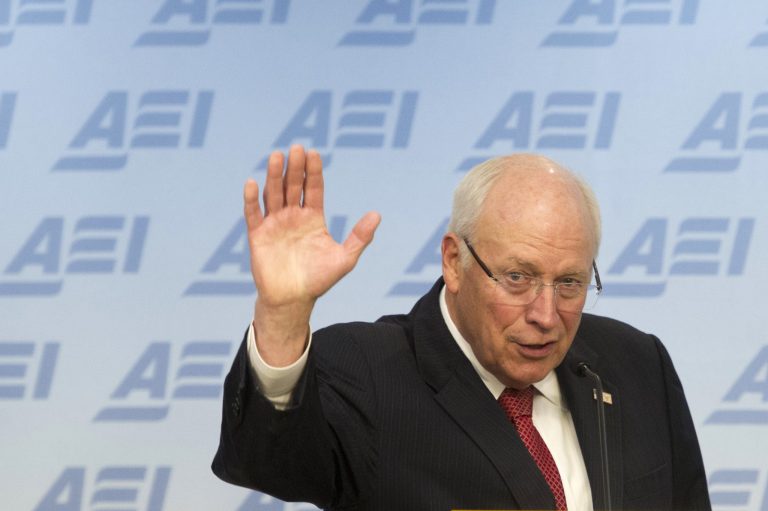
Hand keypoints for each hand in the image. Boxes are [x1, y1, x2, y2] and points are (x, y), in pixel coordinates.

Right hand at [246, 145, 380, 364]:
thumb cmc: (319, 280)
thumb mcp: (345, 259)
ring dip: (274, 176)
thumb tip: (377, 215)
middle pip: (293, 186)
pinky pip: (253, 213)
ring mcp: (274, 224)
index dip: (314, 172)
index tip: (314, 153)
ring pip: (273, 194)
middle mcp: (293, 216)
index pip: (314, 189)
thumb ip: (360, 237)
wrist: (293, 300)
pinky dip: (252, 199)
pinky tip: (253, 182)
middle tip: (296, 148)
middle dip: (295, 168)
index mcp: (313, 218)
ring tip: (277, 156)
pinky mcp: (258, 235)